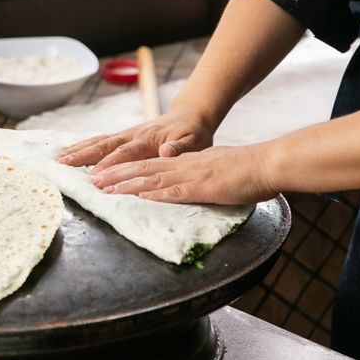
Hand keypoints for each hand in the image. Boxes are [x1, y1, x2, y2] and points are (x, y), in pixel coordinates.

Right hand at [56, 104, 214, 171]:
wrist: (192, 114)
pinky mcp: (126, 135)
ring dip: (79, 149)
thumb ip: (182, 148)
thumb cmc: (195, 132)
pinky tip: (70, 152)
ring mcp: (129, 133)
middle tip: (63, 164)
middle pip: (106, 144)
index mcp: (150, 139)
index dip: (110, 163)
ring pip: (100, 140)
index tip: (94, 175)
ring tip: (59, 158)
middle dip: (84, 155)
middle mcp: (135, 134)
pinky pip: (102, 139)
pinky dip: (85, 145)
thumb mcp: (196, 142)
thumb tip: (167, 152)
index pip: (127, 152)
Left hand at [89, 144, 277, 204]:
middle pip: (144, 169)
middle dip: (116, 175)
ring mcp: (193, 175)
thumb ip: (197, 175)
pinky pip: (177, 191)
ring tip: (106, 189)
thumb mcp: (215, 169)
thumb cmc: (245, 170)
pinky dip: (158, 194)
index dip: (126, 169)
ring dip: (128, 184)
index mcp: (186, 162)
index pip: (150, 165)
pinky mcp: (205, 187)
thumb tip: (186, 183)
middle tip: (93, 181)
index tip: (106, 174)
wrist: (266, 164)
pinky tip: (141, 196)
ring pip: (154, 179)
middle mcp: (184, 166)